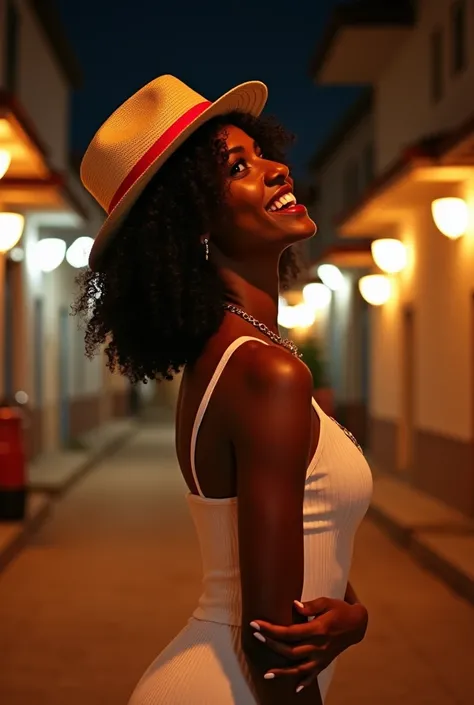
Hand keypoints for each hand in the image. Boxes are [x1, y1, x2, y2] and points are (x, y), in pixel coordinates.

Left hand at [250, 597, 367, 692]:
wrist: (358, 625)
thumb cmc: (340, 610)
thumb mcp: (327, 602)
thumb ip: (310, 605)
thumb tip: (294, 605)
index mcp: (318, 630)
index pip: (289, 632)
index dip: (271, 629)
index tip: (256, 624)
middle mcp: (318, 646)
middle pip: (290, 650)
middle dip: (271, 644)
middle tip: (256, 636)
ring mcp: (322, 657)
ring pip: (299, 668)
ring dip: (282, 672)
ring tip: (266, 674)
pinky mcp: (325, 662)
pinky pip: (313, 675)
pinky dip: (304, 683)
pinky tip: (295, 689)